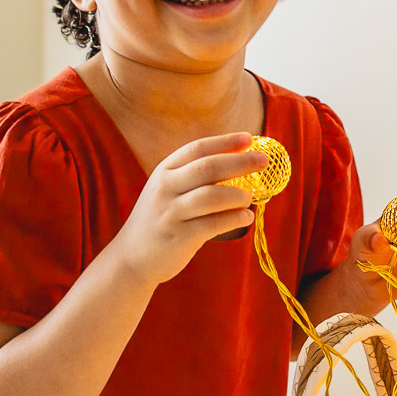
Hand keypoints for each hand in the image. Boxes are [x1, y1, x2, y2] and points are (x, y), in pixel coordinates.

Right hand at [112, 132, 267, 285]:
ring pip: (211, 196)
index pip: (198, 148)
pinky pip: (213, 224)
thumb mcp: (169, 190)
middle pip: (208, 167)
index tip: (249, 138)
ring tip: (251, 197)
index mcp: (165, 171)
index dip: (225, 141)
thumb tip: (242, 163)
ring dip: (238, 194)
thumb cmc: (162, 219)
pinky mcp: (179, 237)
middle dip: (240, 162)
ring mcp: (171, 212)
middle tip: (264, 161)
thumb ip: (197, 177)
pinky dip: (234, 219)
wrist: (132, 256)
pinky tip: (246, 218)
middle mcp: (166, 188)